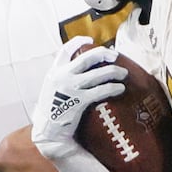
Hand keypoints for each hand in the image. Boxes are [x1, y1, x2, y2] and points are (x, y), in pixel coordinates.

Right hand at [31, 36, 126, 159]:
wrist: (47, 132)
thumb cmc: (52, 113)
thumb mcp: (52, 90)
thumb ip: (63, 79)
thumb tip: (81, 73)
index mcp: (54, 72)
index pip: (64, 50)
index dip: (77, 42)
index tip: (90, 40)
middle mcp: (61, 76)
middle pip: (86, 58)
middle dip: (103, 54)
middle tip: (115, 56)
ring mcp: (70, 88)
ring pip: (97, 74)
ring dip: (113, 72)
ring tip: (124, 74)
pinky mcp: (78, 101)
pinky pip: (100, 91)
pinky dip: (112, 88)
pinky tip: (120, 89)